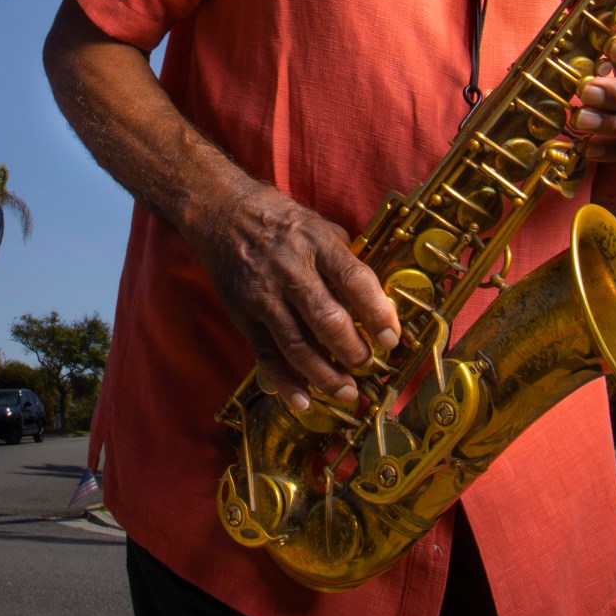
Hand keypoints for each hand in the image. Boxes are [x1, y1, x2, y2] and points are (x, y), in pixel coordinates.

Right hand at [182, 178, 401, 414]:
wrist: (224, 214)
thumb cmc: (282, 223)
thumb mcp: (320, 226)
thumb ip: (346, 260)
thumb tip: (379, 300)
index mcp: (318, 244)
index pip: (354, 280)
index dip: (377, 312)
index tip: (392, 338)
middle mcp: (291, 270)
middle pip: (327, 319)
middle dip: (354, 350)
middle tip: (369, 365)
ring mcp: (264, 295)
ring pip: (298, 345)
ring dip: (325, 376)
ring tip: (347, 392)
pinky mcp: (243, 314)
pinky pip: (266, 354)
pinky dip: (284, 382)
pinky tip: (303, 401)